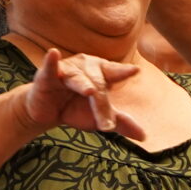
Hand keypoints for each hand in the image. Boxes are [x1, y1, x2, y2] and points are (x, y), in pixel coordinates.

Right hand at [22, 47, 145, 137]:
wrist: (47, 114)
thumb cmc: (75, 109)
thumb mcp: (98, 117)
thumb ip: (119, 122)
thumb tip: (144, 136)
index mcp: (100, 72)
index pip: (114, 73)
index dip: (122, 72)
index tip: (134, 71)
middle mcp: (85, 66)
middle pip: (97, 85)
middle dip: (101, 104)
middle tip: (106, 126)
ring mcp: (66, 70)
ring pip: (78, 79)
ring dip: (83, 85)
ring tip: (90, 91)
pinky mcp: (46, 76)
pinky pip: (50, 68)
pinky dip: (51, 61)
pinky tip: (53, 53)